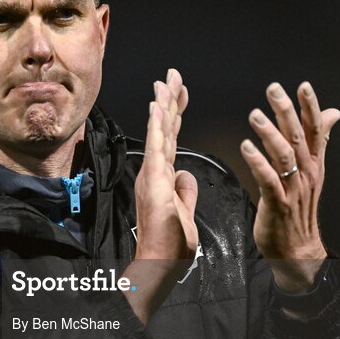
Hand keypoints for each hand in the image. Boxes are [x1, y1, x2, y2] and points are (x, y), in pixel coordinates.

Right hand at [124, 69, 198, 322]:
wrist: (159, 263)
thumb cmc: (170, 245)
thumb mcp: (185, 213)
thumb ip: (186, 192)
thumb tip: (186, 174)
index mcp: (163, 177)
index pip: (172, 138)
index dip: (176, 113)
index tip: (180, 91)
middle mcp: (155, 171)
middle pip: (165, 129)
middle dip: (169, 100)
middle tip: (172, 75)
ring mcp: (153, 174)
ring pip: (160, 132)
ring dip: (163, 105)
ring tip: (165, 81)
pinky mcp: (154, 180)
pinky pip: (157, 147)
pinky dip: (157, 125)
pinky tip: (157, 105)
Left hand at [240, 82, 339, 291]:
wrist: (298, 250)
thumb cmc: (300, 209)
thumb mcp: (313, 171)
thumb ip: (320, 140)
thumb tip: (334, 113)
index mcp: (315, 164)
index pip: (316, 130)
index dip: (311, 107)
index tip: (303, 86)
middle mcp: (307, 173)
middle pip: (299, 137)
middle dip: (287, 112)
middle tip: (274, 90)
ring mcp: (293, 189)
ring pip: (284, 156)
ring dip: (269, 134)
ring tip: (255, 115)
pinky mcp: (277, 204)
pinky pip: (268, 180)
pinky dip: (258, 162)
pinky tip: (246, 147)